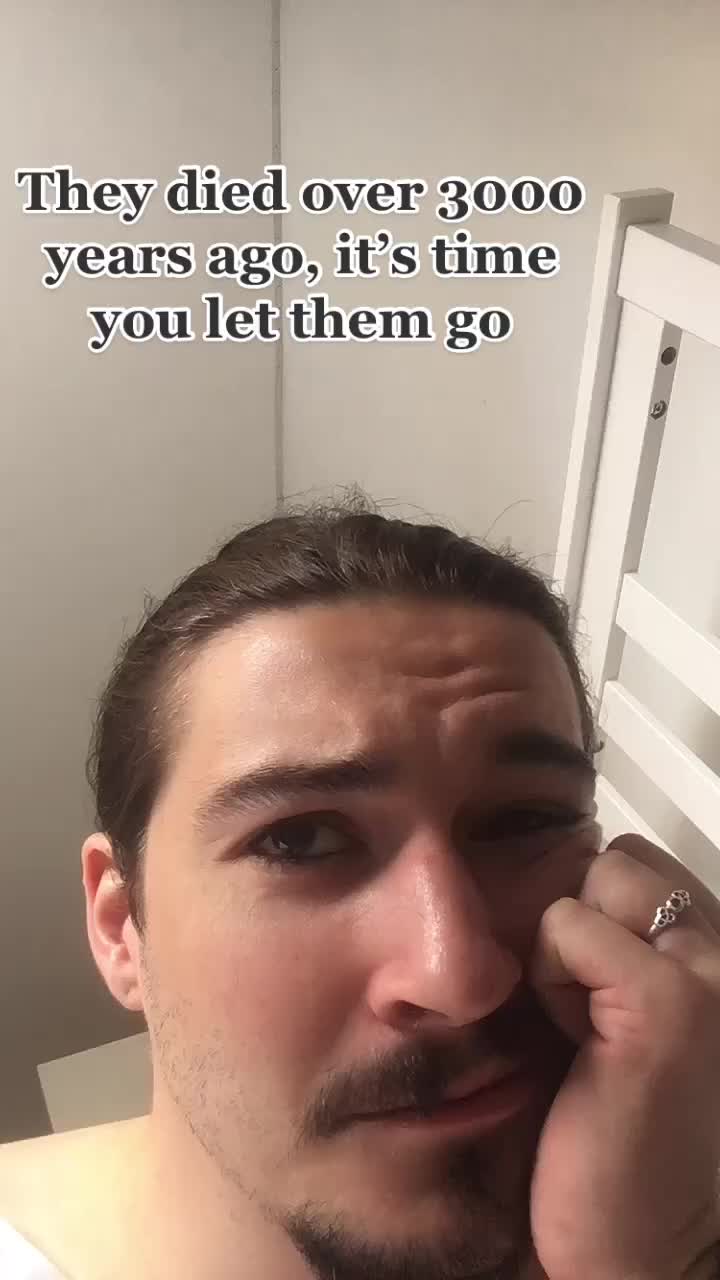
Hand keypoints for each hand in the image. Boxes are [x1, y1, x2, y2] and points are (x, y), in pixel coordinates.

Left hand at [527, 834, 719, 1279]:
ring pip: (599, 876)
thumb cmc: (621, 1143)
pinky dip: (551, 977)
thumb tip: (555, 893)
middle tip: (583, 1009)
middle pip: (619, 860)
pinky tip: (575, 1041)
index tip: (591, 994)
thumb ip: (617, 955)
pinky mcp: (665, 1003)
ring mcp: (705, 974)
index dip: (596, 916)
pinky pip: (568, 926)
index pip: (641, 864)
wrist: (645, 1251)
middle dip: (583, 919)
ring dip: (566, 946)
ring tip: (581, 1025)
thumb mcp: (624, 1022)